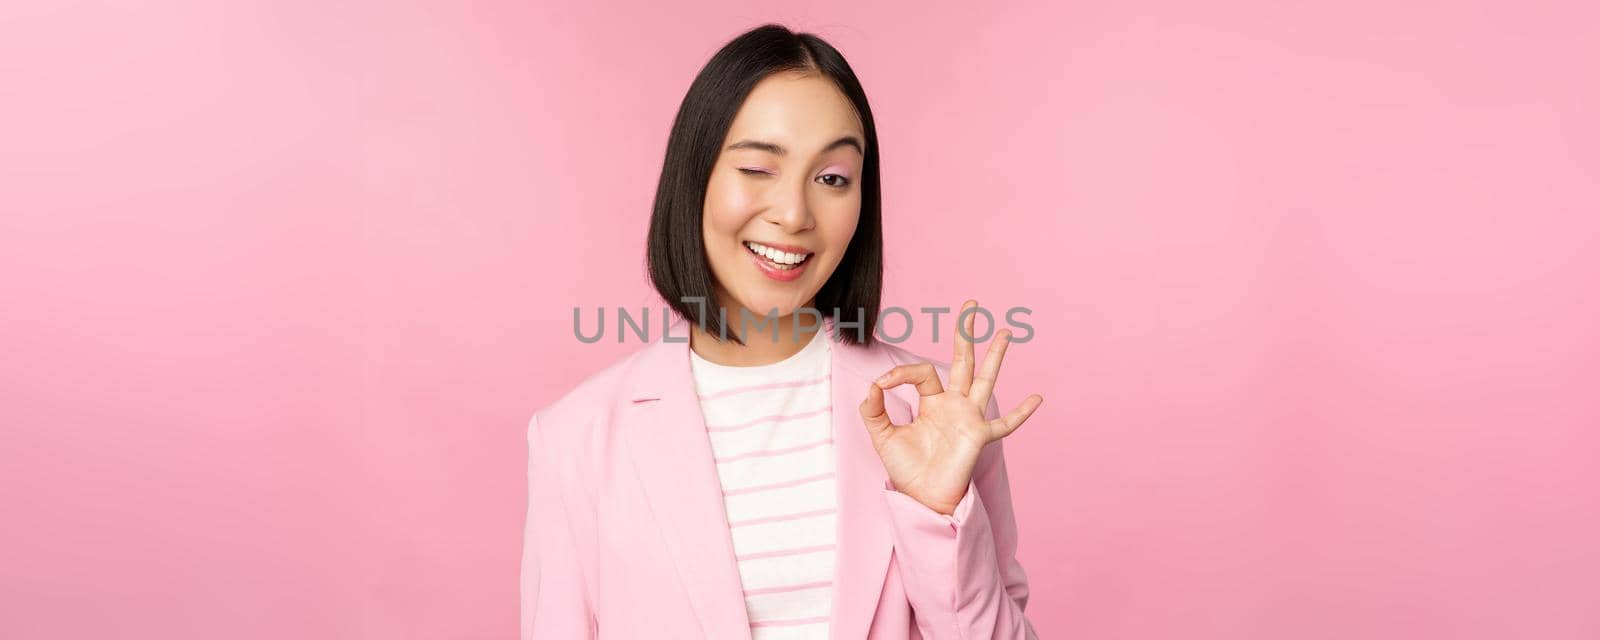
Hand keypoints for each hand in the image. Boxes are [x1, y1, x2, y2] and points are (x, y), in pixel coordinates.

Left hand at [858, 300, 1043, 514]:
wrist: (921, 497)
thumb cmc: (906, 468)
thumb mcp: (882, 436)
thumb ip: (873, 411)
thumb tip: (872, 386)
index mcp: (932, 401)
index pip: (922, 372)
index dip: (901, 372)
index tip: (882, 383)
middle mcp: (954, 404)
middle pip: (963, 361)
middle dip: (966, 333)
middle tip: (971, 305)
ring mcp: (970, 418)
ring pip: (985, 380)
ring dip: (995, 356)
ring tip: (1006, 331)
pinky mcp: (979, 436)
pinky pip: (1006, 425)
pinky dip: (1022, 413)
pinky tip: (1038, 398)